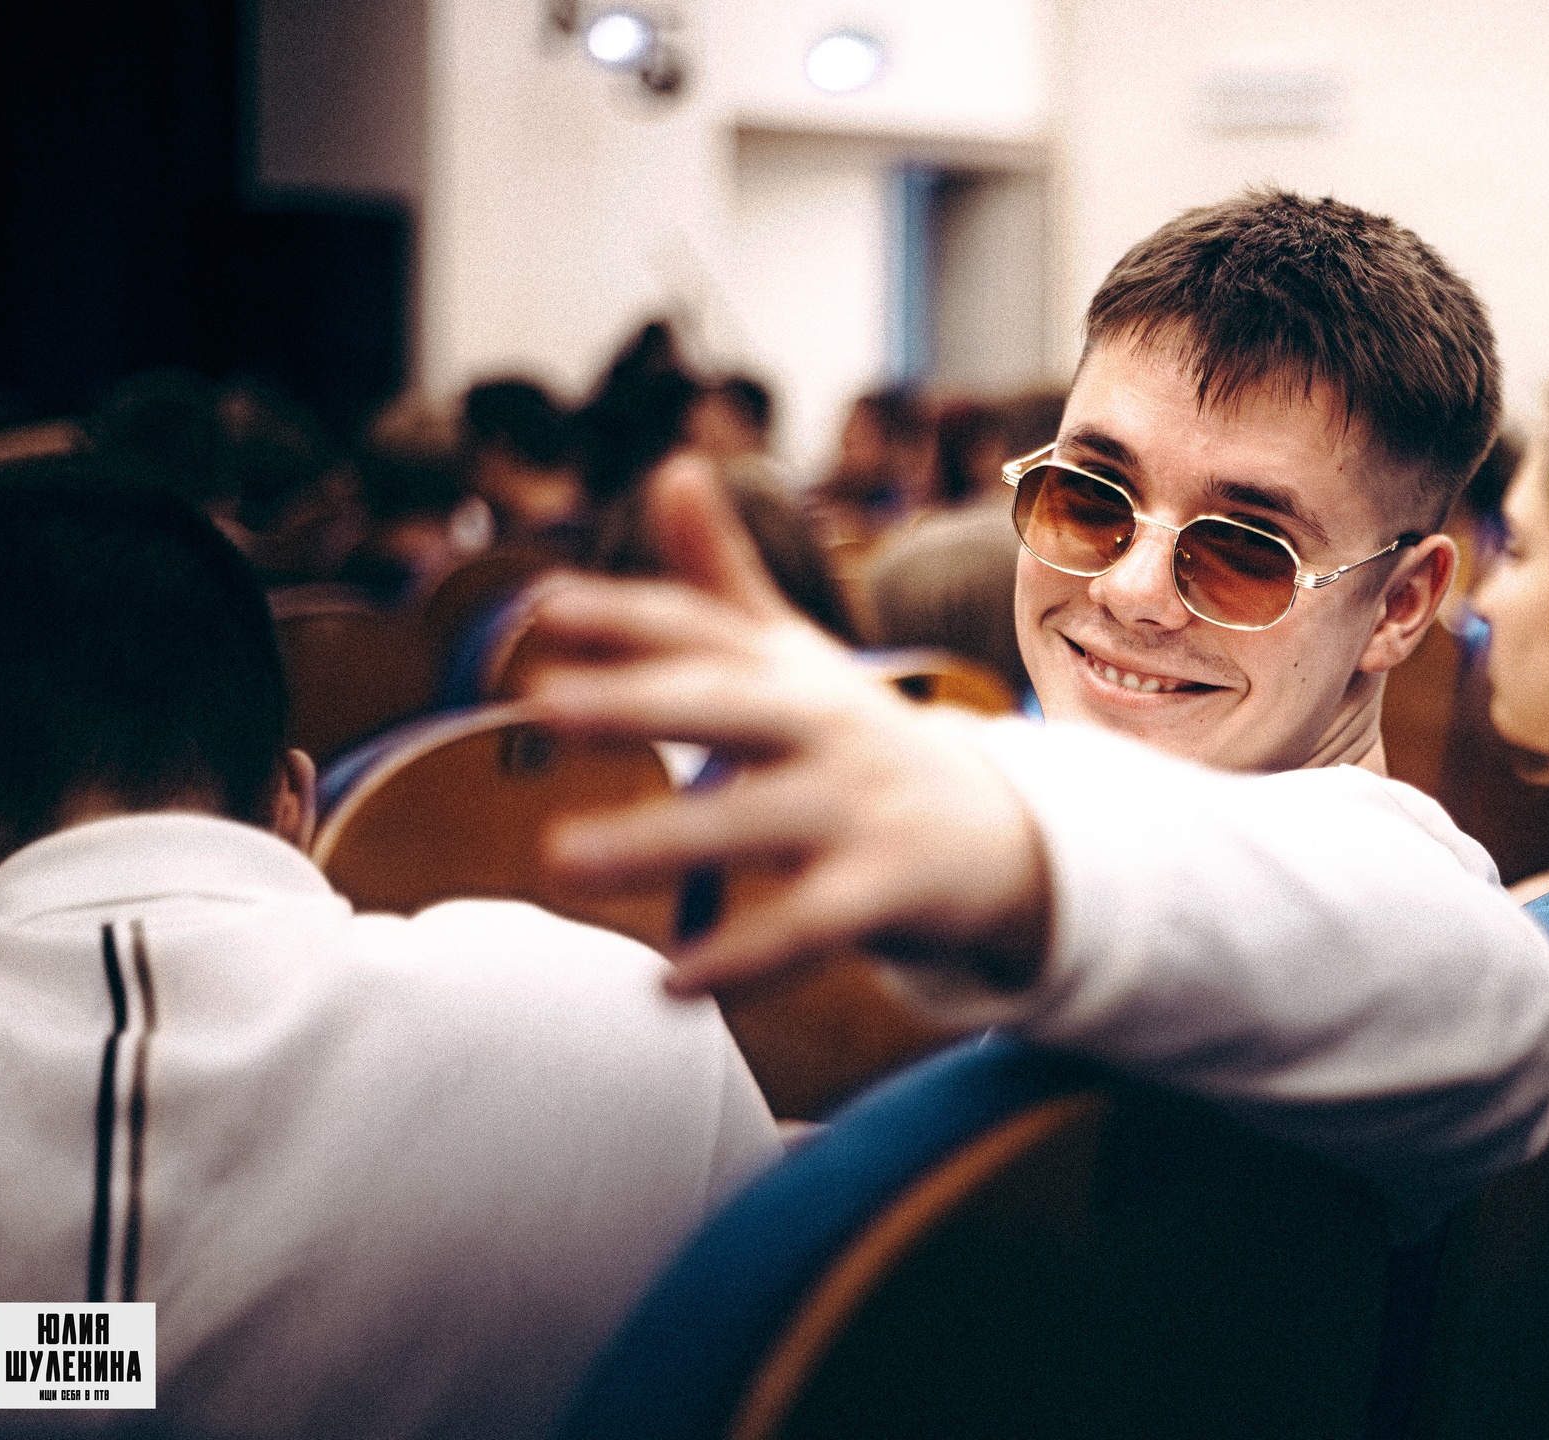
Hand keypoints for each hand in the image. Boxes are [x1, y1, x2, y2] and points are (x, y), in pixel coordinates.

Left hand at [522, 457, 1051, 997]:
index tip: (545, 610)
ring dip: (660, 840)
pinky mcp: (885, 890)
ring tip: (555, 859)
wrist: (1007, 834)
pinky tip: (671, 983)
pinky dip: (745, 955)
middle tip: (541, 706)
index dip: (630, 618)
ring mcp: (859, 807)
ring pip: (757, 822)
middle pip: (730, 708)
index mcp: (793, 671)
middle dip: (640, 702)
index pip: (707, 634)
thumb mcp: (799, 660)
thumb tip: (672, 467)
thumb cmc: (864, 741)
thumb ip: (723, 581)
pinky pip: (810, 926)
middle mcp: (828, 727)